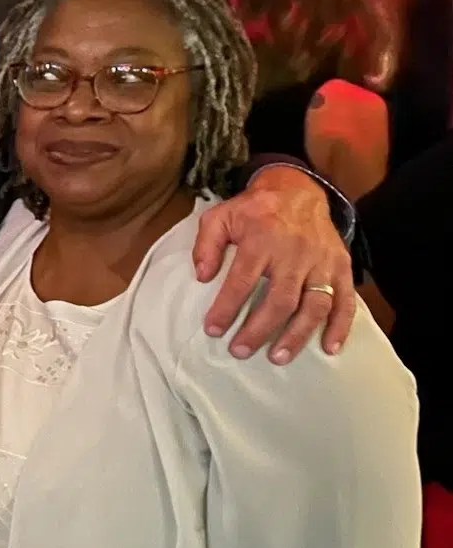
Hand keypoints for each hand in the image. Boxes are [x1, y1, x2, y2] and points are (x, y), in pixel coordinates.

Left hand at [191, 166, 355, 362]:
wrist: (298, 190)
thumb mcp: (221, 216)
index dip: (227, 308)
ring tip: (278, 357)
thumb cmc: (254, 209)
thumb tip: (200, 277)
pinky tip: (329, 348)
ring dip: (297, 335)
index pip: (242, 280)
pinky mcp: (342, 266)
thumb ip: (206, 245)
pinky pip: (346, 299)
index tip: (212, 330)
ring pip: (314, 304)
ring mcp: (322, 261)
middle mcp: (295, 253)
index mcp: (262, 240)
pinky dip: (340, 325)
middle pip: (280, 299)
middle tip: (239, 351)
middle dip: (259, 330)